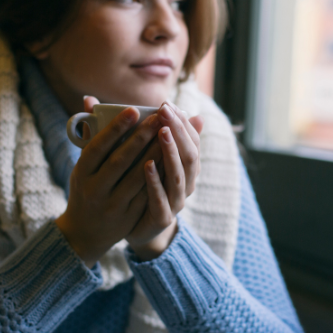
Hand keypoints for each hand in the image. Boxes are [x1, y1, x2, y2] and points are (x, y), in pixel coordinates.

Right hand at [55, 96, 162, 267]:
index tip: (133, 109)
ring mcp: (111, 205)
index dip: (115, 128)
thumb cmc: (87, 187)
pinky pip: (147, 195)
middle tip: (159, 115)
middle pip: (120, 160)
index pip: (97, 146)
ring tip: (170, 133)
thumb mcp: (83, 164)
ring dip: (155, 155)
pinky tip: (172, 160)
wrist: (85, 232)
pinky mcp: (128, 217)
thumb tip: (90, 99)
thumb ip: (90, 134)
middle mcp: (94, 189)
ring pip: (137, 177)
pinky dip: (160, 177)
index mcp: (81, 173)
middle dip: (141, 137)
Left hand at [127, 101, 203, 260]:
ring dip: (171, 152)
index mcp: (187, 169)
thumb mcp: (154, 158)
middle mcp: (187, 183)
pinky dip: (155, 181)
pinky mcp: (162, 218)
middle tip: (164, 110)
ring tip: (161, 132)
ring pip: (179, 176)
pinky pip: (160, 199)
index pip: (193, 141)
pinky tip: (146, 164)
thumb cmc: (146, 187)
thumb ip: (160, 136)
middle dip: (178, 131)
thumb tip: (162, 108)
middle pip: (190, 155)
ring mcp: (176, 202)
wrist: (139, 229)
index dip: (182, 123)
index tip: (168, 104)